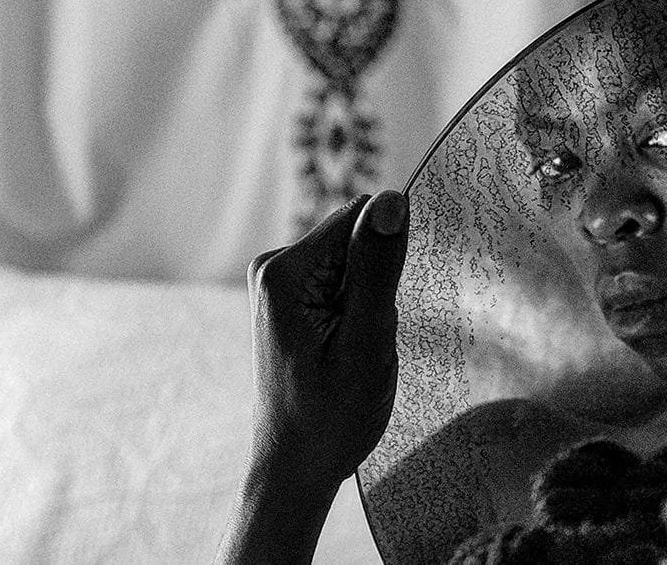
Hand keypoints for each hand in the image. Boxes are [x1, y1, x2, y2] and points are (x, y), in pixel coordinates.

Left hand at [246, 190, 407, 486]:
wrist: (298, 467)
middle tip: (367, 340)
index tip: (378, 313)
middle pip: (358, 243)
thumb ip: (379, 269)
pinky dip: (360, 315)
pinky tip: (347, 352)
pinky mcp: (290, 302)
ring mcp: (279, 286)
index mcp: (285, 272)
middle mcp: (273, 268)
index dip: (387, 263)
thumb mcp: (368, 342)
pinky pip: (345, 286)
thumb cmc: (332, 416)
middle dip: (379, 286)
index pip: (362, 220)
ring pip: (357, 267)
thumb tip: (393, 199)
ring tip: (356, 351)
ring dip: (372, 305)